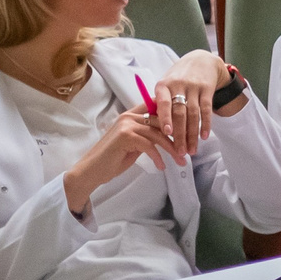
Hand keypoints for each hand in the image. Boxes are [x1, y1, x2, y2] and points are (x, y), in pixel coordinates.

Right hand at [62, 107, 177, 215]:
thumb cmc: (113, 159)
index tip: (186, 130)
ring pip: (157, 134)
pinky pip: (149, 145)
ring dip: (171, 149)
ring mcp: (126, 125)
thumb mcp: (133, 144)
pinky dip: (158, 157)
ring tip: (180, 161)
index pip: (155, 108)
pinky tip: (162, 166)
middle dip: (177, 136)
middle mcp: (128, 116)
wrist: (92, 170)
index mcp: (130, 115)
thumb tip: (167, 136)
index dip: (172, 116)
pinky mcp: (125, 137)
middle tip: (188, 151)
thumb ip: (147, 136)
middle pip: (161, 122)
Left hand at [150, 49, 228, 153]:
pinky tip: (204, 136)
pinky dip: (206, 124)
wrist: (200, 60)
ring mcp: (194, 87)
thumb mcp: (165, 85)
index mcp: (163, 86)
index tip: (166, 133)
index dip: (165, 118)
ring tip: (191, 150)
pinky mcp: (207, 89)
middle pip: (180, 113)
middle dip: (180, 135)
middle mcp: (179, 85)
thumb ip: (159, 104)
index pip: (164, 103)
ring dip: (193, 134)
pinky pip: (207, 109)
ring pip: (193, 114)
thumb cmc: (178, 78)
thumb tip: (151, 128)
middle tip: (180, 152)